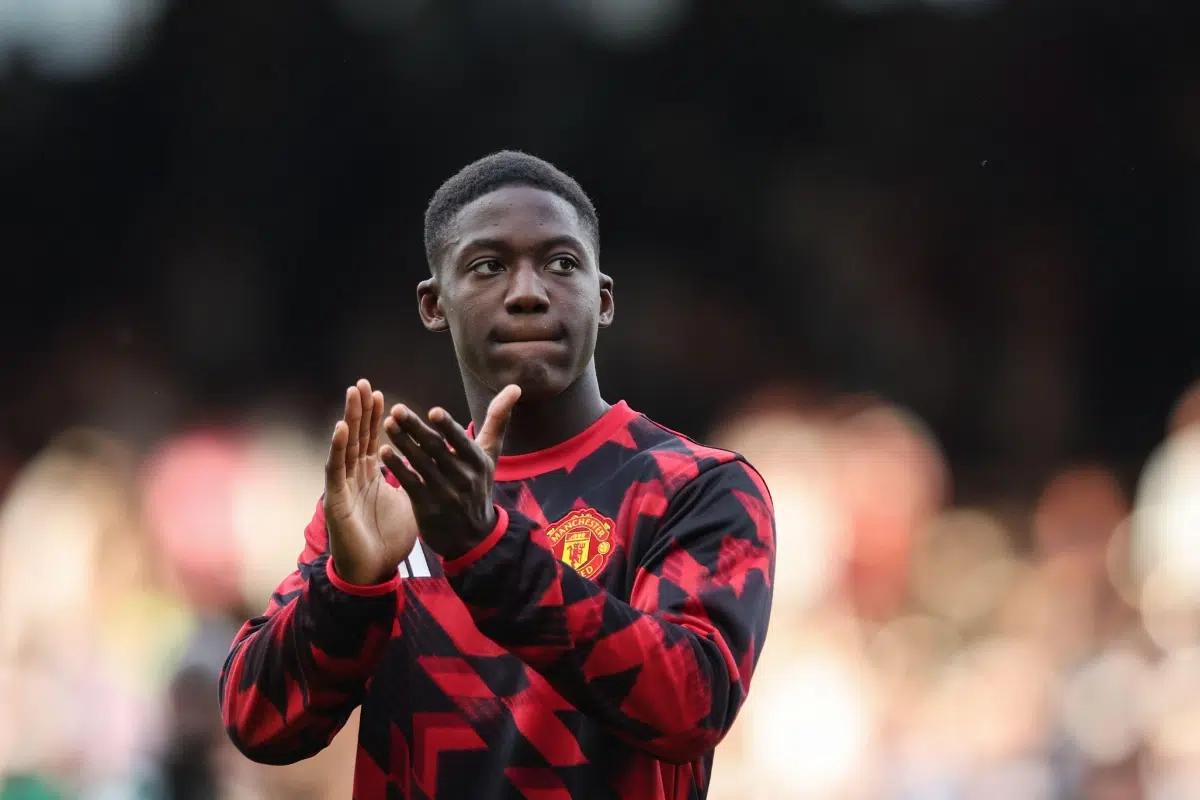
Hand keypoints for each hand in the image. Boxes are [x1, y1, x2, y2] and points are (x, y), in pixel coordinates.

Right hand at [323, 379, 418, 585]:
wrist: (374, 571)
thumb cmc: (389, 539)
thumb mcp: (410, 504)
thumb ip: (417, 482)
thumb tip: (436, 469)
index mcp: (372, 476)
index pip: (373, 440)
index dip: (378, 419)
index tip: (385, 396)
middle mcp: (355, 476)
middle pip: (357, 436)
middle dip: (360, 409)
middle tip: (364, 383)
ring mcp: (344, 486)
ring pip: (345, 446)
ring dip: (348, 418)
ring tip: (352, 394)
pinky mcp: (336, 498)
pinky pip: (336, 469)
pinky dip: (337, 447)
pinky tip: (341, 428)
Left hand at [379, 385, 521, 559]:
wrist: (472, 536)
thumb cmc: (479, 486)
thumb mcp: (491, 455)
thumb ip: (498, 420)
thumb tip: (515, 387)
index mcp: (478, 462)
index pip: (462, 441)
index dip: (448, 427)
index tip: (433, 411)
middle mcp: (463, 478)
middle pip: (436, 449)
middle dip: (416, 428)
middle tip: (397, 409)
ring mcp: (445, 494)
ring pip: (421, 464)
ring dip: (403, 443)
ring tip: (388, 424)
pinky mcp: (428, 507)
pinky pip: (410, 483)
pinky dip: (397, 468)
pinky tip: (385, 452)